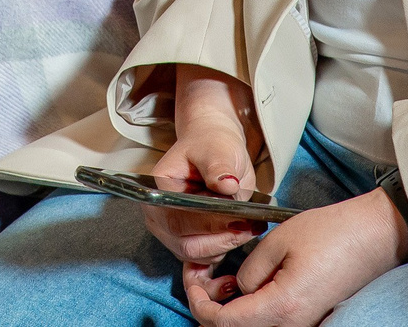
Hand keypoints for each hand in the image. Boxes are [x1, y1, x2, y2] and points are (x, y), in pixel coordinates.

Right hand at [144, 82, 262, 268]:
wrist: (213, 151)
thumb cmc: (212, 146)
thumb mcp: (218, 149)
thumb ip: (219, 166)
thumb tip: (227, 184)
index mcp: (158, 188)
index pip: (178, 219)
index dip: (209, 225)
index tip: (239, 218)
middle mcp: (157, 215)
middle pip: (186, 245)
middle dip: (222, 239)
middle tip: (250, 225)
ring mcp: (169, 232)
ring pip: (197, 256)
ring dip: (226, 245)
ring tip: (249, 225)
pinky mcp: (185, 243)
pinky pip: (202, 262)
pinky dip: (222, 252)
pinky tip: (239, 235)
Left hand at [184, 187, 407, 324]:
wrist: (374, 238)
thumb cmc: (330, 234)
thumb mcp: (278, 242)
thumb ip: (249, 271)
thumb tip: (236, 289)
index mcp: (282, 308)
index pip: (223, 324)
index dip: (198, 303)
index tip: (191, 279)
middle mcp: (294, 326)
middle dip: (210, 307)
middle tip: (201, 276)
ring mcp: (305, 326)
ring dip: (229, 311)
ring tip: (221, 278)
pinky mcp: (310, 319)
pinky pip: (271, 323)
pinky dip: (250, 310)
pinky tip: (244, 287)